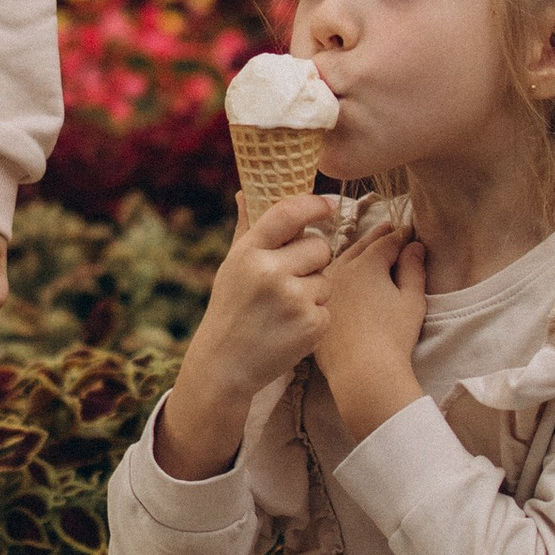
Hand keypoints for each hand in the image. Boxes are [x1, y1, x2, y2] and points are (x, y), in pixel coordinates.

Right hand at [156, 194, 340, 479]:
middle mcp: (271, 272)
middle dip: (314, 259)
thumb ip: (246, 228)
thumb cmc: (231, 308)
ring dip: (314, 290)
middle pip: (320, 246)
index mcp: (249, 252)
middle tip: (293, 277)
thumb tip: (246, 190)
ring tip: (286, 308)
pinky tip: (291, 327)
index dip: (314, 204)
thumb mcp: (232, 266)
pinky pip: (328, 307)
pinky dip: (316, 316)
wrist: (226, 365)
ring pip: (327, 279)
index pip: (289, 213)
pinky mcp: (311, 324)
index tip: (329, 205)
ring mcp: (293, 299)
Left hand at [315, 228, 429, 443]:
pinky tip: (341, 277)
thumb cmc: (393, 336)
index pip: (386, 242)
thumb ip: (414, 269)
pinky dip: (337, 274)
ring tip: (363, 247)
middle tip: (388, 227)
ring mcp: (325, 289)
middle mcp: (341, 271)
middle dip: (376, 237)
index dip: (400, 236)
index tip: (408, 231)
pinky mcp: (318, 307)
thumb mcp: (411, 299)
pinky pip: (327, 283)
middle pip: (360, 247)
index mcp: (366, 265)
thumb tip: (414, 246)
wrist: (362, 372)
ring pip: (339, 262)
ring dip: (353, 252)